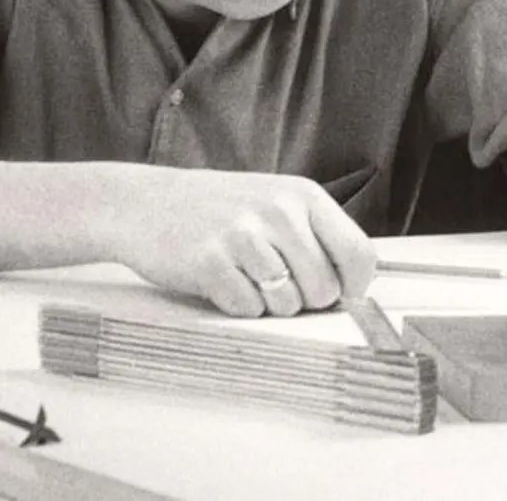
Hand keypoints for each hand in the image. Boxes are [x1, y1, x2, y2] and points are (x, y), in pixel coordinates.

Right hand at [112, 168, 376, 317]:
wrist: (147, 202)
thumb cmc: (221, 209)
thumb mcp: (277, 203)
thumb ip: (315, 236)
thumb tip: (354, 288)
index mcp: (304, 196)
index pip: (359, 253)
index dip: (355, 285)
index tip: (342, 295)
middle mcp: (280, 211)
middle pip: (325, 289)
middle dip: (306, 300)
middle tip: (278, 283)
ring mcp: (244, 236)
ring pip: (288, 304)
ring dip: (269, 304)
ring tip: (247, 275)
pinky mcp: (211, 262)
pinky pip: (247, 310)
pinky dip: (237, 306)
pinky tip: (222, 279)